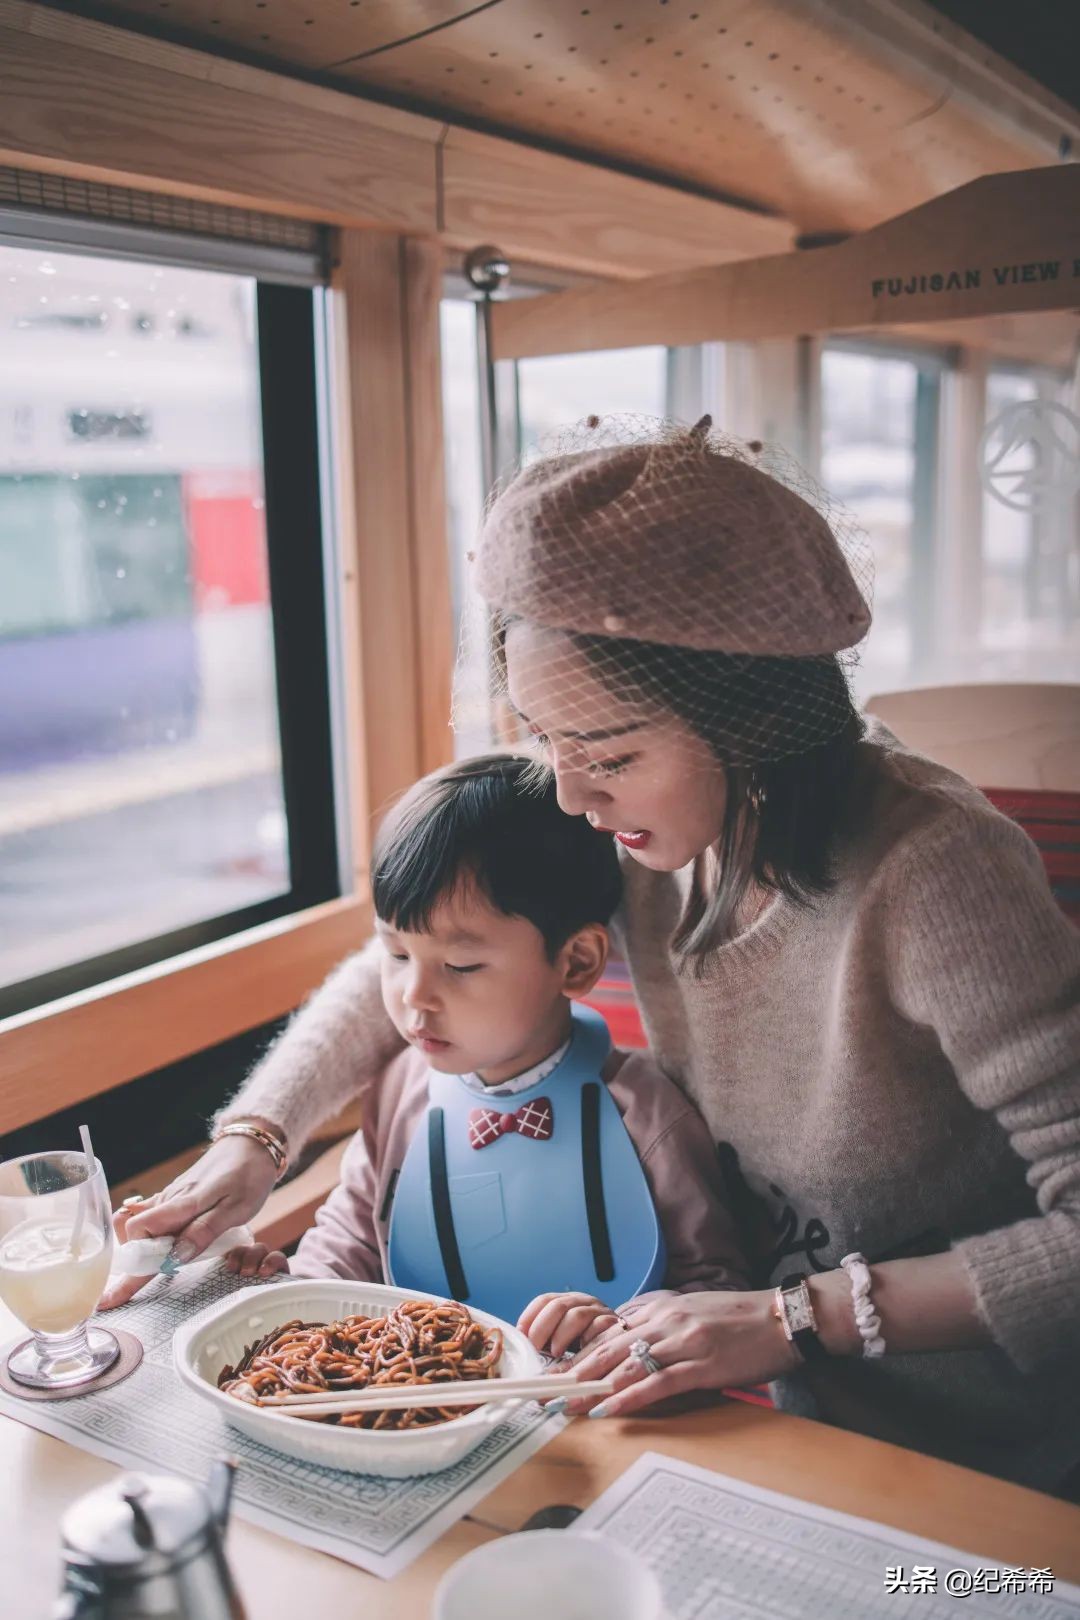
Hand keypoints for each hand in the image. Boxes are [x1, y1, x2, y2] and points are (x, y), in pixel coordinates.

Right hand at [100, 1134, 279, 1308]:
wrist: (251, 1146)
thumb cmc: (247, 1176)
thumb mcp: (235, 1208)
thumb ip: (203, 1232)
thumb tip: (174, 1258)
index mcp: (181, 1204)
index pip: (138, 1232)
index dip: (133, 1262)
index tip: (125, 1290)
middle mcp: (168, 1200)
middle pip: (132, 1234)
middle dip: (131, 1264)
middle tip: (126, 1292)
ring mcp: (169, 1198)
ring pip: (138, 1227)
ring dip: (139, 1251)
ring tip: (148, 1272)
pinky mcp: (175, 1197)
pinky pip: (150, 1216)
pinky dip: (147, 1234)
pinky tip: (156, 1246)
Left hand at [517, 1291, 620, 1358]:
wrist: (625, 1345)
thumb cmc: (588, 1346)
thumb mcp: (565, 1338)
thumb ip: (546, 1339)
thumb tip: (521, 1351)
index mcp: (568, 1301)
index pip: (544, 1300)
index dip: (530, 1316)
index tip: (521, 1336)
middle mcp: (584, 1302)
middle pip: (557, 1305)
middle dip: (541, 1328)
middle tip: (535, 1348)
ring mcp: (600, 1312)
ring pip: (576, 1315)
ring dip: (561, 1336)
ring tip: (555, 1354)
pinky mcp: (615, 1325)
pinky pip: (598, 1329)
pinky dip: (584, 1343)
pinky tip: (578, 1357)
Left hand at [562, 1290, 799, 1417]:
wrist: (782, 1318)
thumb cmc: (740, 1318)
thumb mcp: (693, 1310)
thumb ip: (662, 1323)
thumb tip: (634, 1340)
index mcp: (661, 1307)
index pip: (609, 1332)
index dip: (580, 1355)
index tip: (557, 1374)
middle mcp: (666, 1320)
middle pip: (608, 1348)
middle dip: (575, 1374)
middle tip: (549, 1395)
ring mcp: (683, 1341)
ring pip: (626, 1365)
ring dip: (593, 1389)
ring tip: (568, 1407)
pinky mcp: (702, 1365)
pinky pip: (658, 1383)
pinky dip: (629, 1398)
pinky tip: (610, 1411)